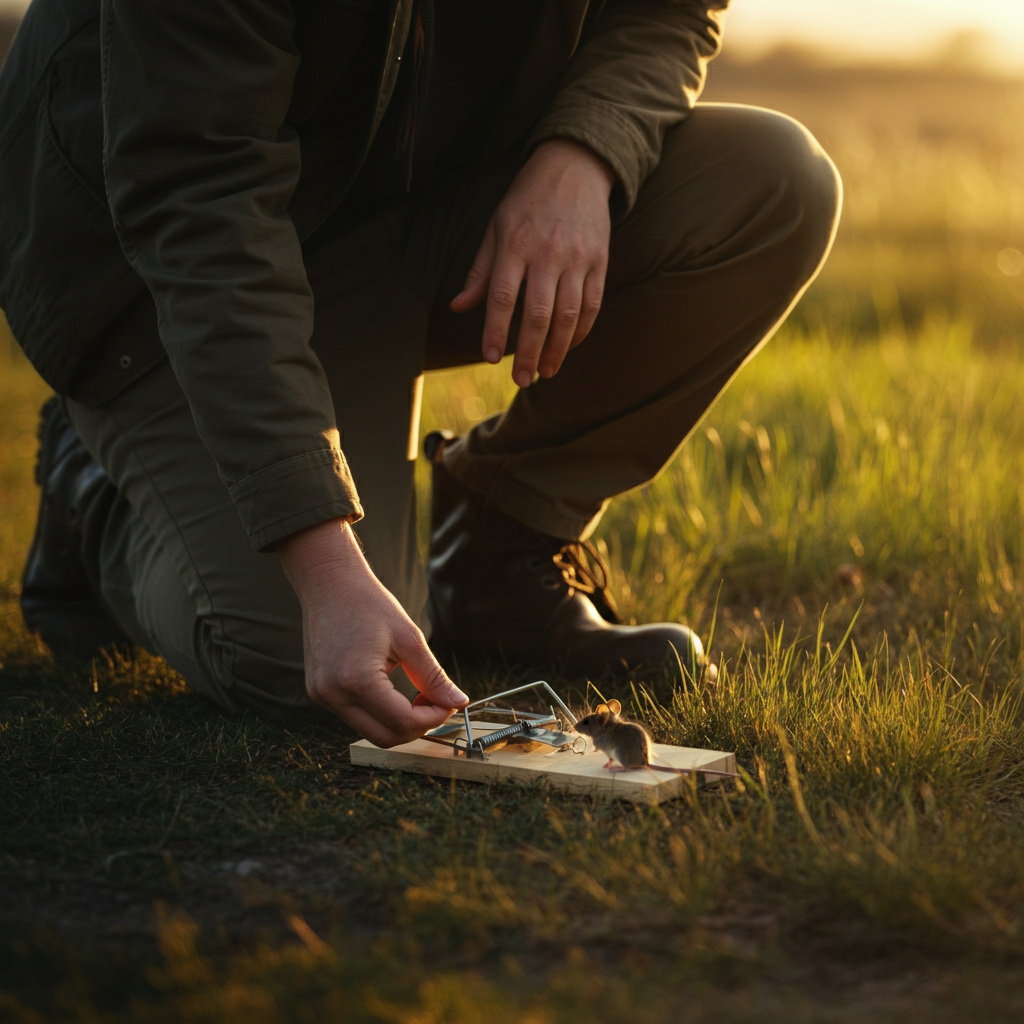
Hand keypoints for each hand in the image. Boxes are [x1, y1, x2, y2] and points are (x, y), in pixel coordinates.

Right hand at [278, 518, 467, 745]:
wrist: (329, 583)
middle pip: (384, 737)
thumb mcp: (409, 638)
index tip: (448, 704)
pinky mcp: (318, 692)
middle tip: (436, 704)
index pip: (402, 723)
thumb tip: (459, 702)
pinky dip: (379, 713)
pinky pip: (354, 716)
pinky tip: (392, 692)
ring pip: (369, 731)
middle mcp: (333, 694)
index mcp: (357, 680)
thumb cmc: (369, 604)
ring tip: (416, 697)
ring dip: (397, 722)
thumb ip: (433, 676)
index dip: (432, 719)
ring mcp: (321, 696)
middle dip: (416, 727)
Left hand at [450, 138, 614, 387]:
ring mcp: (578, 257)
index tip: (491, 358)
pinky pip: (592, 304)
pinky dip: (580, 331)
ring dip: (558, 349)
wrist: (575, 165)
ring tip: (546, 372)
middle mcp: (548, 252)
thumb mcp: (496, 228)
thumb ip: (480, 272)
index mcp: (515, 244)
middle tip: (521, 379)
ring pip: (569, 315)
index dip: (496, 331)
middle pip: (538, 314)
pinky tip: (568, 347)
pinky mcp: (600, 259)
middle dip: (529, 352)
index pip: (503, 297)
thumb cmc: (527, 201)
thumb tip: (458, 307)